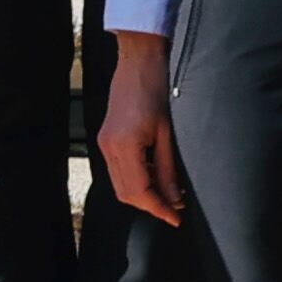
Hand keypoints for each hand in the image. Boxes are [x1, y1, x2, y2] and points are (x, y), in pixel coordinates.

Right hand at [99, 32, 184, 223]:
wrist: (139, 62)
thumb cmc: (158, 90)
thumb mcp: (168, 133)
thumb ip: (168, 168)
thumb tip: (174, 198)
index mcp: (124, 146)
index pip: (139, 191)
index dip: (158, 208)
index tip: (176, 218)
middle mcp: (109, 148)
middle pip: (126, 193)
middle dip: (150, 205)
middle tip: (176, 208)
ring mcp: (104, 144)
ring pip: (121, 184)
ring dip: (143, 193)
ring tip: (169, 193)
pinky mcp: (106, 139)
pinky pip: (119, 170)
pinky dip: (136, 179)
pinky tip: (156, 175)